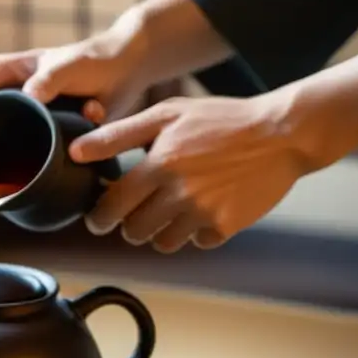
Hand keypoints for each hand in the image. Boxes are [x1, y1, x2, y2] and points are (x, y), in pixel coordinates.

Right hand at [0, 29, 148, 157]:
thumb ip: (51, 78)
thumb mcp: (71, 66)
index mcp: (11, 70)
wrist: (126, 70)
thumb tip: (29, 96)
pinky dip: (10, 157)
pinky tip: (2, 177)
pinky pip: (18, 142)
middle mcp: (13, 89)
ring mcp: (25, 109)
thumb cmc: (95, 61)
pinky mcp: (41, 126)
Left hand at [69, 94, 311, 251]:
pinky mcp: (226, 226)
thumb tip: (77, 151)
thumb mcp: (166, 114)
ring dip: (160, 231)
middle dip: (130, 224)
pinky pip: (197, 242)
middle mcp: (178, 194)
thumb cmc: (221, 119)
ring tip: (170, 209)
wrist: (281, 133)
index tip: (99, 218)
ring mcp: (203, 213)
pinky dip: (196, 232)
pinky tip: (203, 208)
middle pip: (134, 232)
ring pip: (162, 243)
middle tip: (137, 212)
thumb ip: (118, 135)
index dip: (99, 217)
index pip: (111, 207)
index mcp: (158, 165)